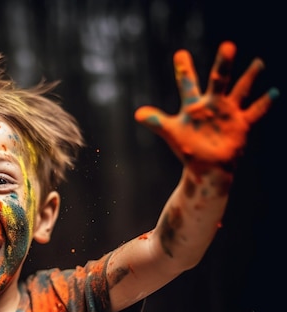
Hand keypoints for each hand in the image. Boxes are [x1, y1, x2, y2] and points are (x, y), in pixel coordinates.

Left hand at [135, 41, 278, 170]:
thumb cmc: (188, 149)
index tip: (180, 53)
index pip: (187, 84)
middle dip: (223, 65)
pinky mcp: (241, 124)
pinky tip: (274, 92)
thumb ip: (156, 121)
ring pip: (240, 91)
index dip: (184, 70)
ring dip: (249, 78)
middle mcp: (213, 105)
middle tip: (228, 45)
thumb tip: (137, 114)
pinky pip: (255, 112)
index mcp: (194, 106)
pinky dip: (264, 103)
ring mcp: (228, 113)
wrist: (206, 167)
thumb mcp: (171, 133)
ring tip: (258, 63)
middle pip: (218, 81)